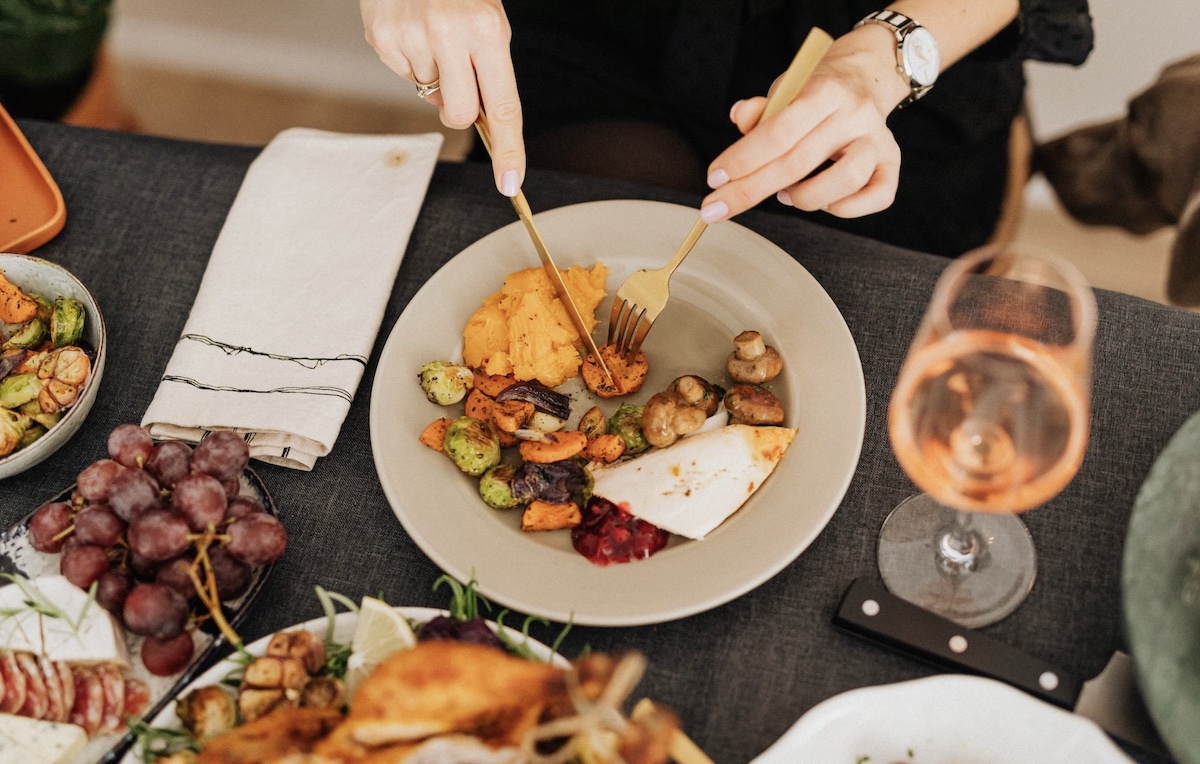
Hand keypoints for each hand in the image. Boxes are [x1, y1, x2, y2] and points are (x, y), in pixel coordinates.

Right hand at [360, 0, 524, 195]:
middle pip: (459, 115)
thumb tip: (468, 118)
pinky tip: (410, 29)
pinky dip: (408, 59)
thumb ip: (487, 72)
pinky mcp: (382, 37)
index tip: (510, 183)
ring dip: (432, 74)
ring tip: (431, 33)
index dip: (509, 150)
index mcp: (487, 30)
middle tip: (456, 80)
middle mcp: (450, 33)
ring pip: (428, 94)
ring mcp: (412, 36)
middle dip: (459, 111)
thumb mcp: (487, 21)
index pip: (504, 107)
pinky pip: (402, 73)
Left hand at [699, 27, 907, 223]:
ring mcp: (878, 140)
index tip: (714, 179)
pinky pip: (879, 196)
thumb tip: (739, 117)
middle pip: (799, 162)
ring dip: (805, 198)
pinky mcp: (892, 162)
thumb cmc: (816, 89)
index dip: (743, 159)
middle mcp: (856, 114)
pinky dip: (846, 208)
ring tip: (785, 194)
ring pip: (845, 181)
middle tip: (718, 206)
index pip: (779, 131)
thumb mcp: (785, 88)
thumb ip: (761, 109)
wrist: (866, 75)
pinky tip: (823, 202)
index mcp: (825, 90)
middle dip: (751, 189)